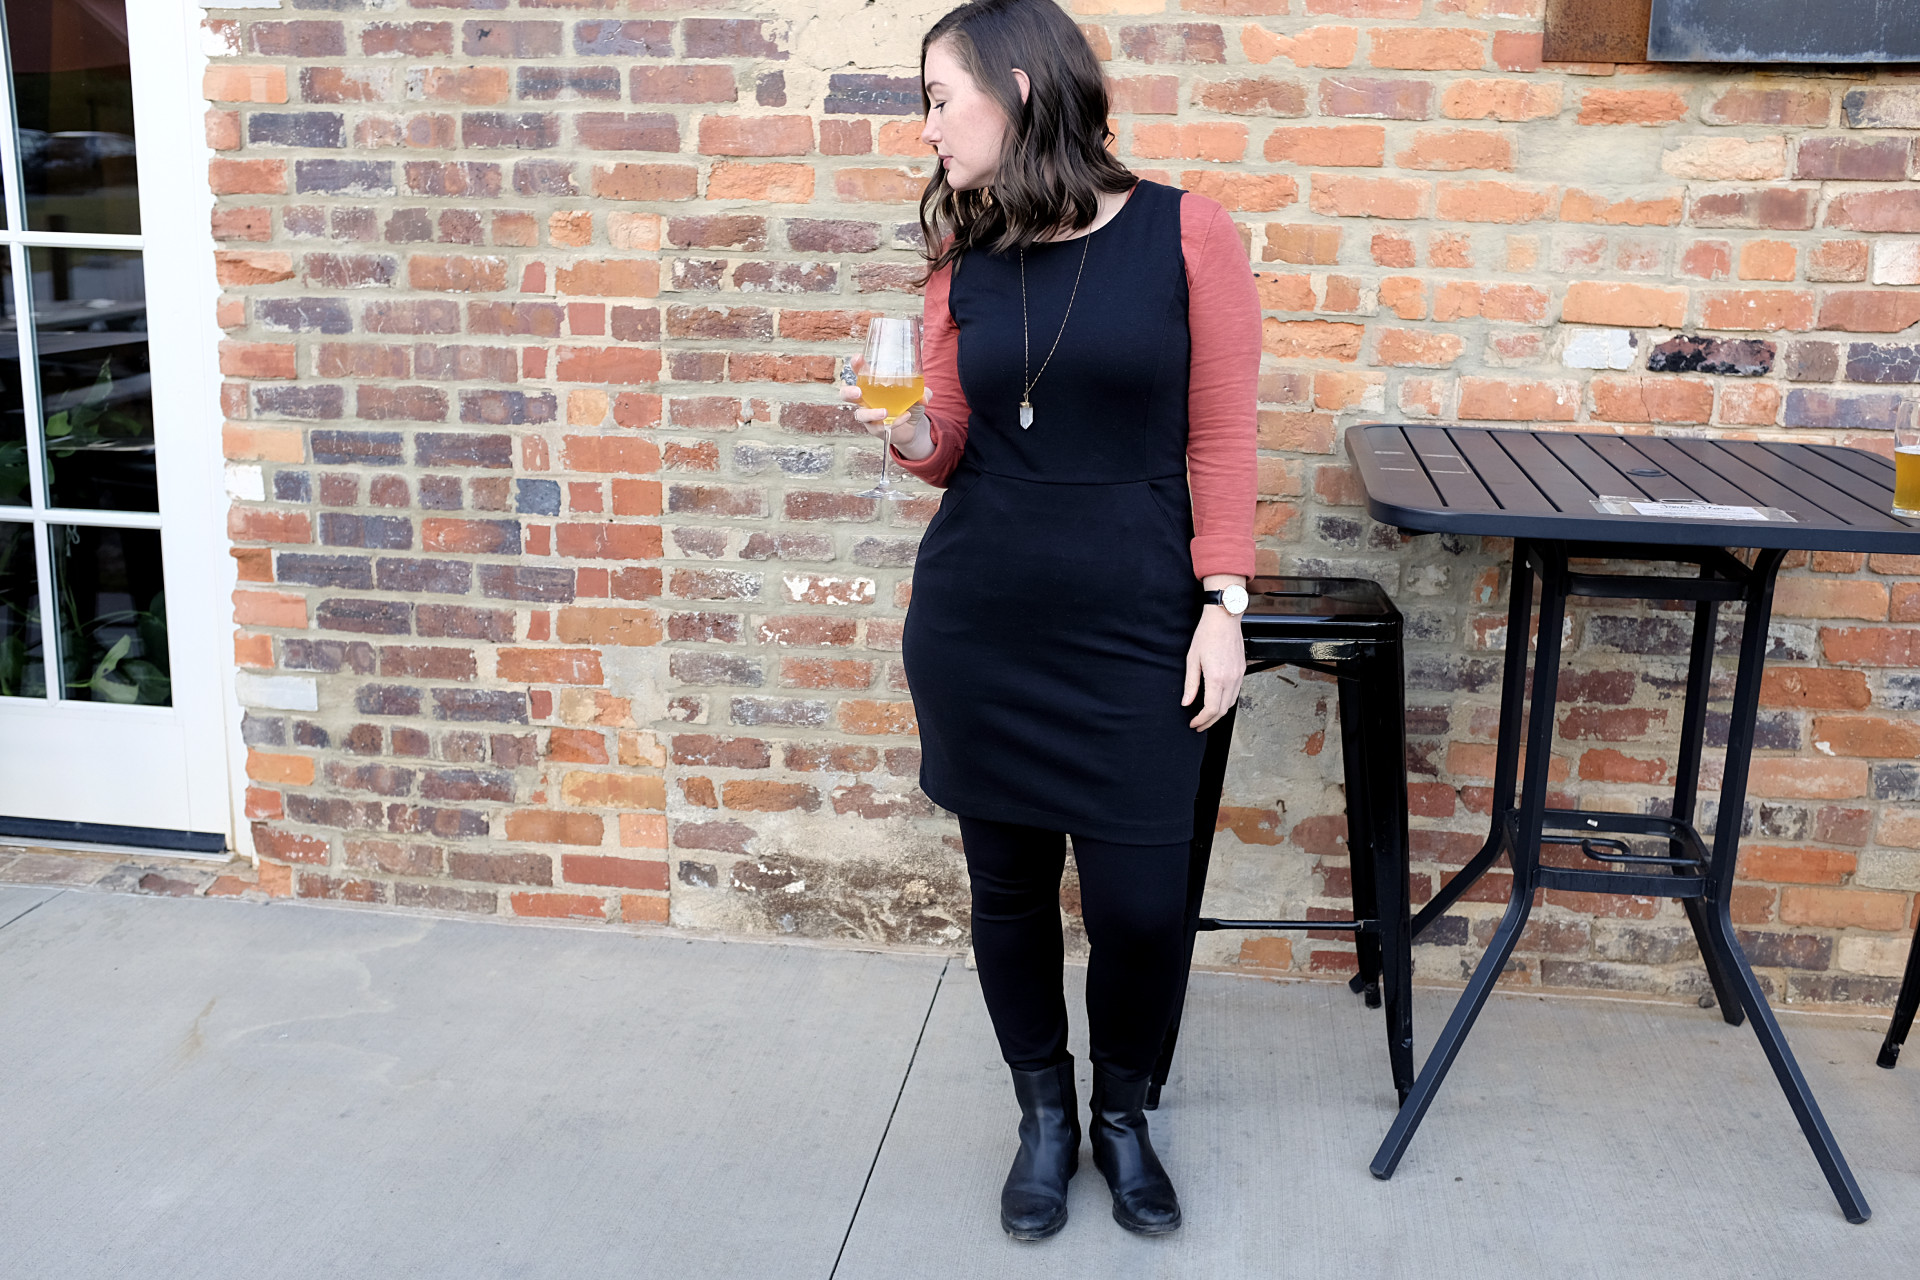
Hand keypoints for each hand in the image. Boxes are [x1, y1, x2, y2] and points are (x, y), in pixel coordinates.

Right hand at [841, 354, 935, 460]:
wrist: (912, 427)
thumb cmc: (908, 404)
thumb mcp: (918, 394)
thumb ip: (922, 391)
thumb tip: (924, 397)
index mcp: (871, 385)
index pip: (859, 372)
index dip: (855, 365)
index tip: (857, 358)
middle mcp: (865, 399)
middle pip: (846, 395)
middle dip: (848, 392)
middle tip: (857, 392)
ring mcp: (868, 415)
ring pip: (860, 414)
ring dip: (871, 413)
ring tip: (885, 411)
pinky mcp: (875, 429)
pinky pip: (879, 426)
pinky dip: (894, 421)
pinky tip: (905, 416)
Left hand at [1183, 605, 1244, 730]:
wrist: (1224, 619)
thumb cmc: (1206, 635)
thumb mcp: (1192, 660)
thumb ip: (1191, 684)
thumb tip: (1186, 703)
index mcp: (1217, 678)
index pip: (1211, 709)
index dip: (1202, 720)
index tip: (1193, 723)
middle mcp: (1231, 679)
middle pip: (1222, 710)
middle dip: (1210, 721)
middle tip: (1199, 725)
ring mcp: (1239, 675)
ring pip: (1231, 703)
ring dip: (1219, 713)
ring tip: (1207, 716)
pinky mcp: (1242, 670)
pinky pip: (1236, 692)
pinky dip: (1226, 701)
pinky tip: (1217, 700)